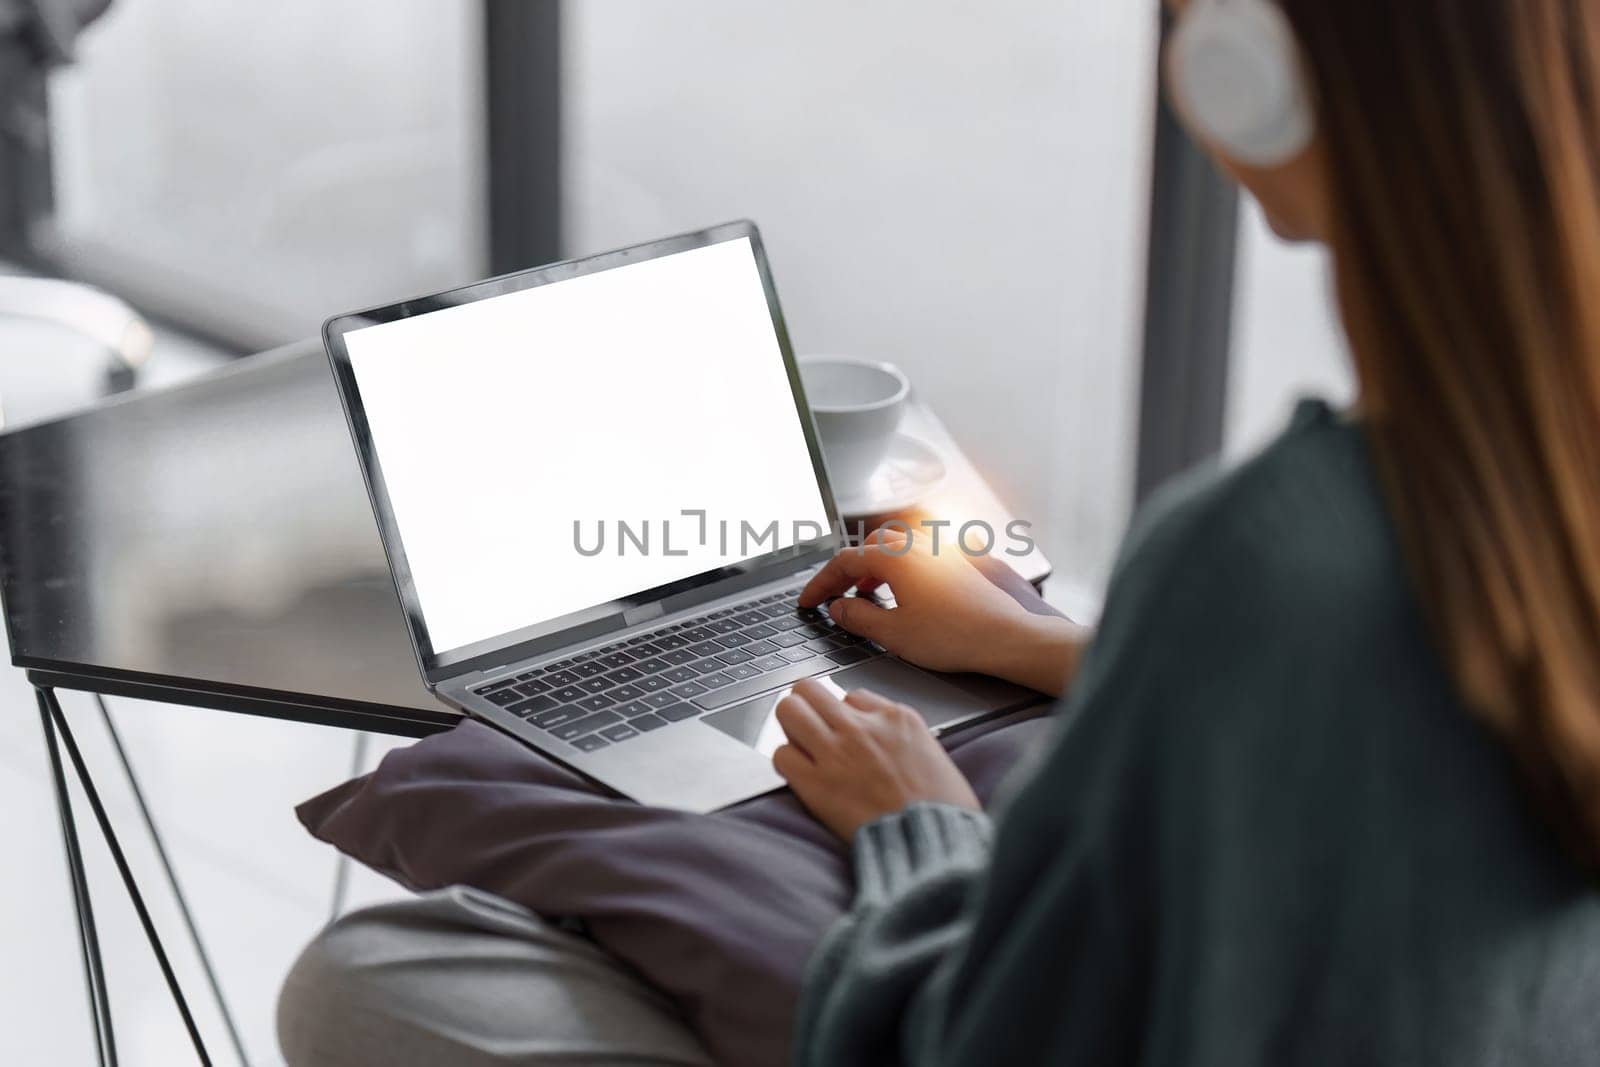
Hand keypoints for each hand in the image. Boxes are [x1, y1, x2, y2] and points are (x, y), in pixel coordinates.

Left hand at [772, 677, 977, 840]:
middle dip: (806, 706)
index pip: (851, 695)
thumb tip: (877, 733)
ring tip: (801, 747)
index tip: (845, 730)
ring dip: (791, 727)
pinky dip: (787, 763)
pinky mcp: (816, 784)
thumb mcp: (933, 752)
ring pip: (789, 711)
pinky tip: (801, 775)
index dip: (845, 715)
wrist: (931, 842)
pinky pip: (780, 755)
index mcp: (896, 718)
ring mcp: (836, 752)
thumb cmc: (940, 809)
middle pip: (810, 690)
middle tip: (810, 727)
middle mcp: (862, 728)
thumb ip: (899, 735)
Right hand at [799, 528, 1082, 695]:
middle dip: (844, 572)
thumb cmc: (955, 636)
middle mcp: (916, 545)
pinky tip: (897, 592)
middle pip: (866, 548)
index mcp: (896, 557)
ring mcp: (937, 550)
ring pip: (892, 547)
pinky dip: (895, 568)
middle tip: (831, 596)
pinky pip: (913, 554)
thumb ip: (858, 618)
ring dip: (870, 568)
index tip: (809, 601)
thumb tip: (838, 608)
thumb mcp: (894, 634)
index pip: (844, 562)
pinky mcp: (953, 561)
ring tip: (862, 593)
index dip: (821, 583)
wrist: (1004, 638)